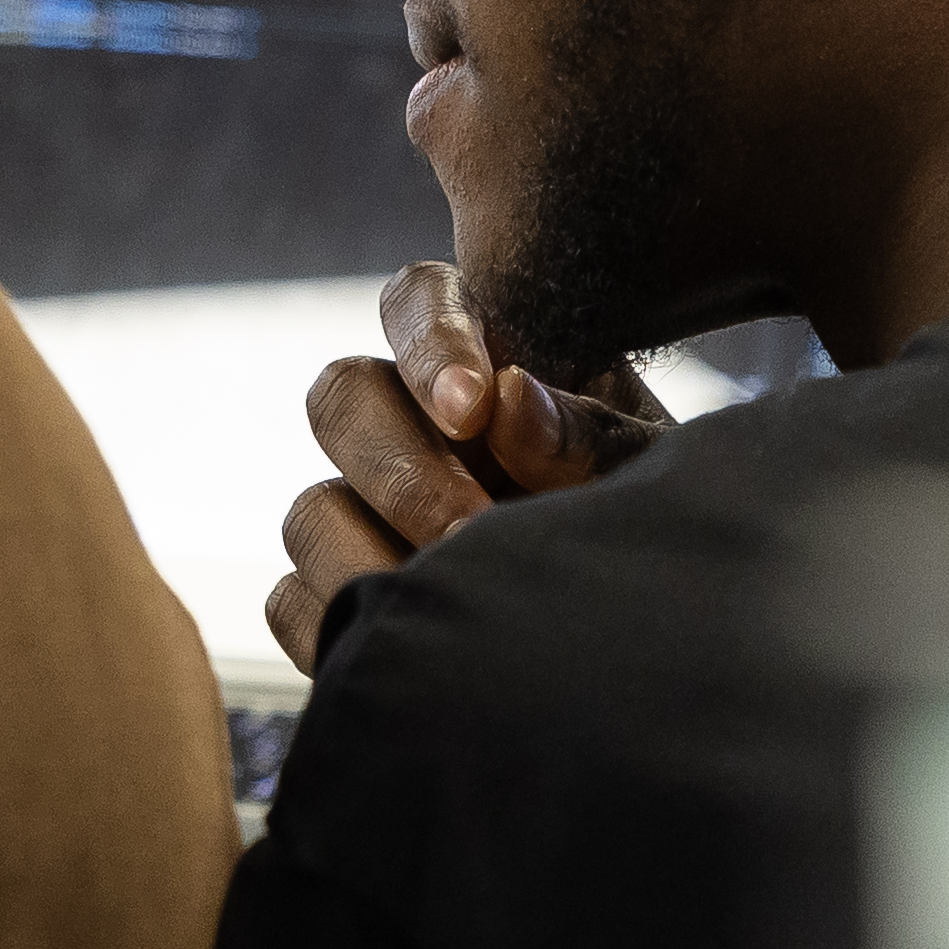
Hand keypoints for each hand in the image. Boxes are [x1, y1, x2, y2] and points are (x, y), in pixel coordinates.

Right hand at [260, 264, 666, 672]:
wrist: (649, 637)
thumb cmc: (652, 528)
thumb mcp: (655, 475)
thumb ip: (590, 435)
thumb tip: (508, 398)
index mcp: (488, 362)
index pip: (420, 301)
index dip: (428, 341)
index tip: (471, 407)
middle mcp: (410, 427)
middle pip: (340, 397)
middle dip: (401, 470)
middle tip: (473, 529)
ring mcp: (364, 514)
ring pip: (310, 510)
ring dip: (367, 558)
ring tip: (457, 607)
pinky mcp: (338, 599)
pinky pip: (293, 603)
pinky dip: (339, 624)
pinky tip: (418, 648)